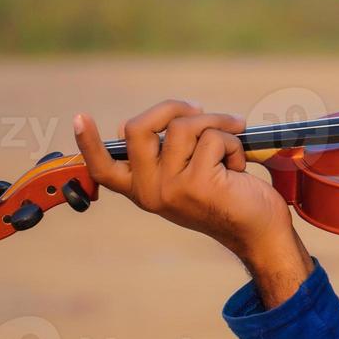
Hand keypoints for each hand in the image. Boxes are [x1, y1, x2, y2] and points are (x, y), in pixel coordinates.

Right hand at [74, 99, 312, 305]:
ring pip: (184, 126)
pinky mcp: (198, 184)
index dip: (88, 143)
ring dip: (217, 125)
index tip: (78, 118)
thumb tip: (171, 115)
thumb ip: (171, 152)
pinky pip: (214, 138)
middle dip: (174, 108)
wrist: (259, 231)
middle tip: (202, 111)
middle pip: (139, 127)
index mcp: (142, 188)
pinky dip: (234, 144)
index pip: (104, 167)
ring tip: (231, 148)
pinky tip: (238, 169)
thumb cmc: (228, 196)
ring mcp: (171, 188)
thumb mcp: (189, 174)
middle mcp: (150, 191)